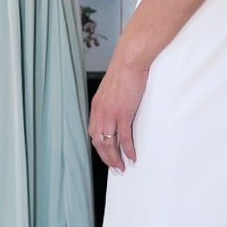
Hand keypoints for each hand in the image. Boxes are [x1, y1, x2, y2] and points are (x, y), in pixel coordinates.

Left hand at [90, 53, 148, 172]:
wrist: (129, 60)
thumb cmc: (124, 71)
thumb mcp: (112, 88)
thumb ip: (111, 100)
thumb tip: (118, 108)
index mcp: (96, 106)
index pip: (93, 133)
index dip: (99, 147)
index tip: (107, 154)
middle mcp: (100, 112)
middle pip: (99, 142)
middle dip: (106, 157)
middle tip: (115, 166)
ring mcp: (111, 114)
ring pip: (109, 143)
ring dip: (115, 158)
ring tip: (122, 166)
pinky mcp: (123, 113)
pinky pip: (124, 137)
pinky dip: (128, 149)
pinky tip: (132, 156)